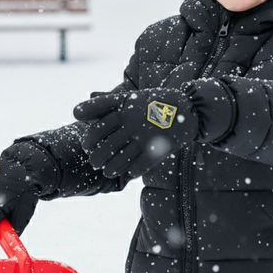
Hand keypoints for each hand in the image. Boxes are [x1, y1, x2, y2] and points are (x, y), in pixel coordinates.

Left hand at [72, 88, 197, 178]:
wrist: (190, 109)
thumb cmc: (155, 104)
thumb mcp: (132, 98)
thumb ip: (108, 101)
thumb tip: (85, 99)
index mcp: (126, 104)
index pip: (100, 112)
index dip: (88, 123)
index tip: (82, 133)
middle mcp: (133, 119)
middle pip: (106, 142)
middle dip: (97, 155)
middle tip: (94, 161)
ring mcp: (145, 135)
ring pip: (120, 157)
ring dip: (110, 168)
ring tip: (106, 171)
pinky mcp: (157, 149)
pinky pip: (139, 166)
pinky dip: (130, 172)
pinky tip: (126, 174)